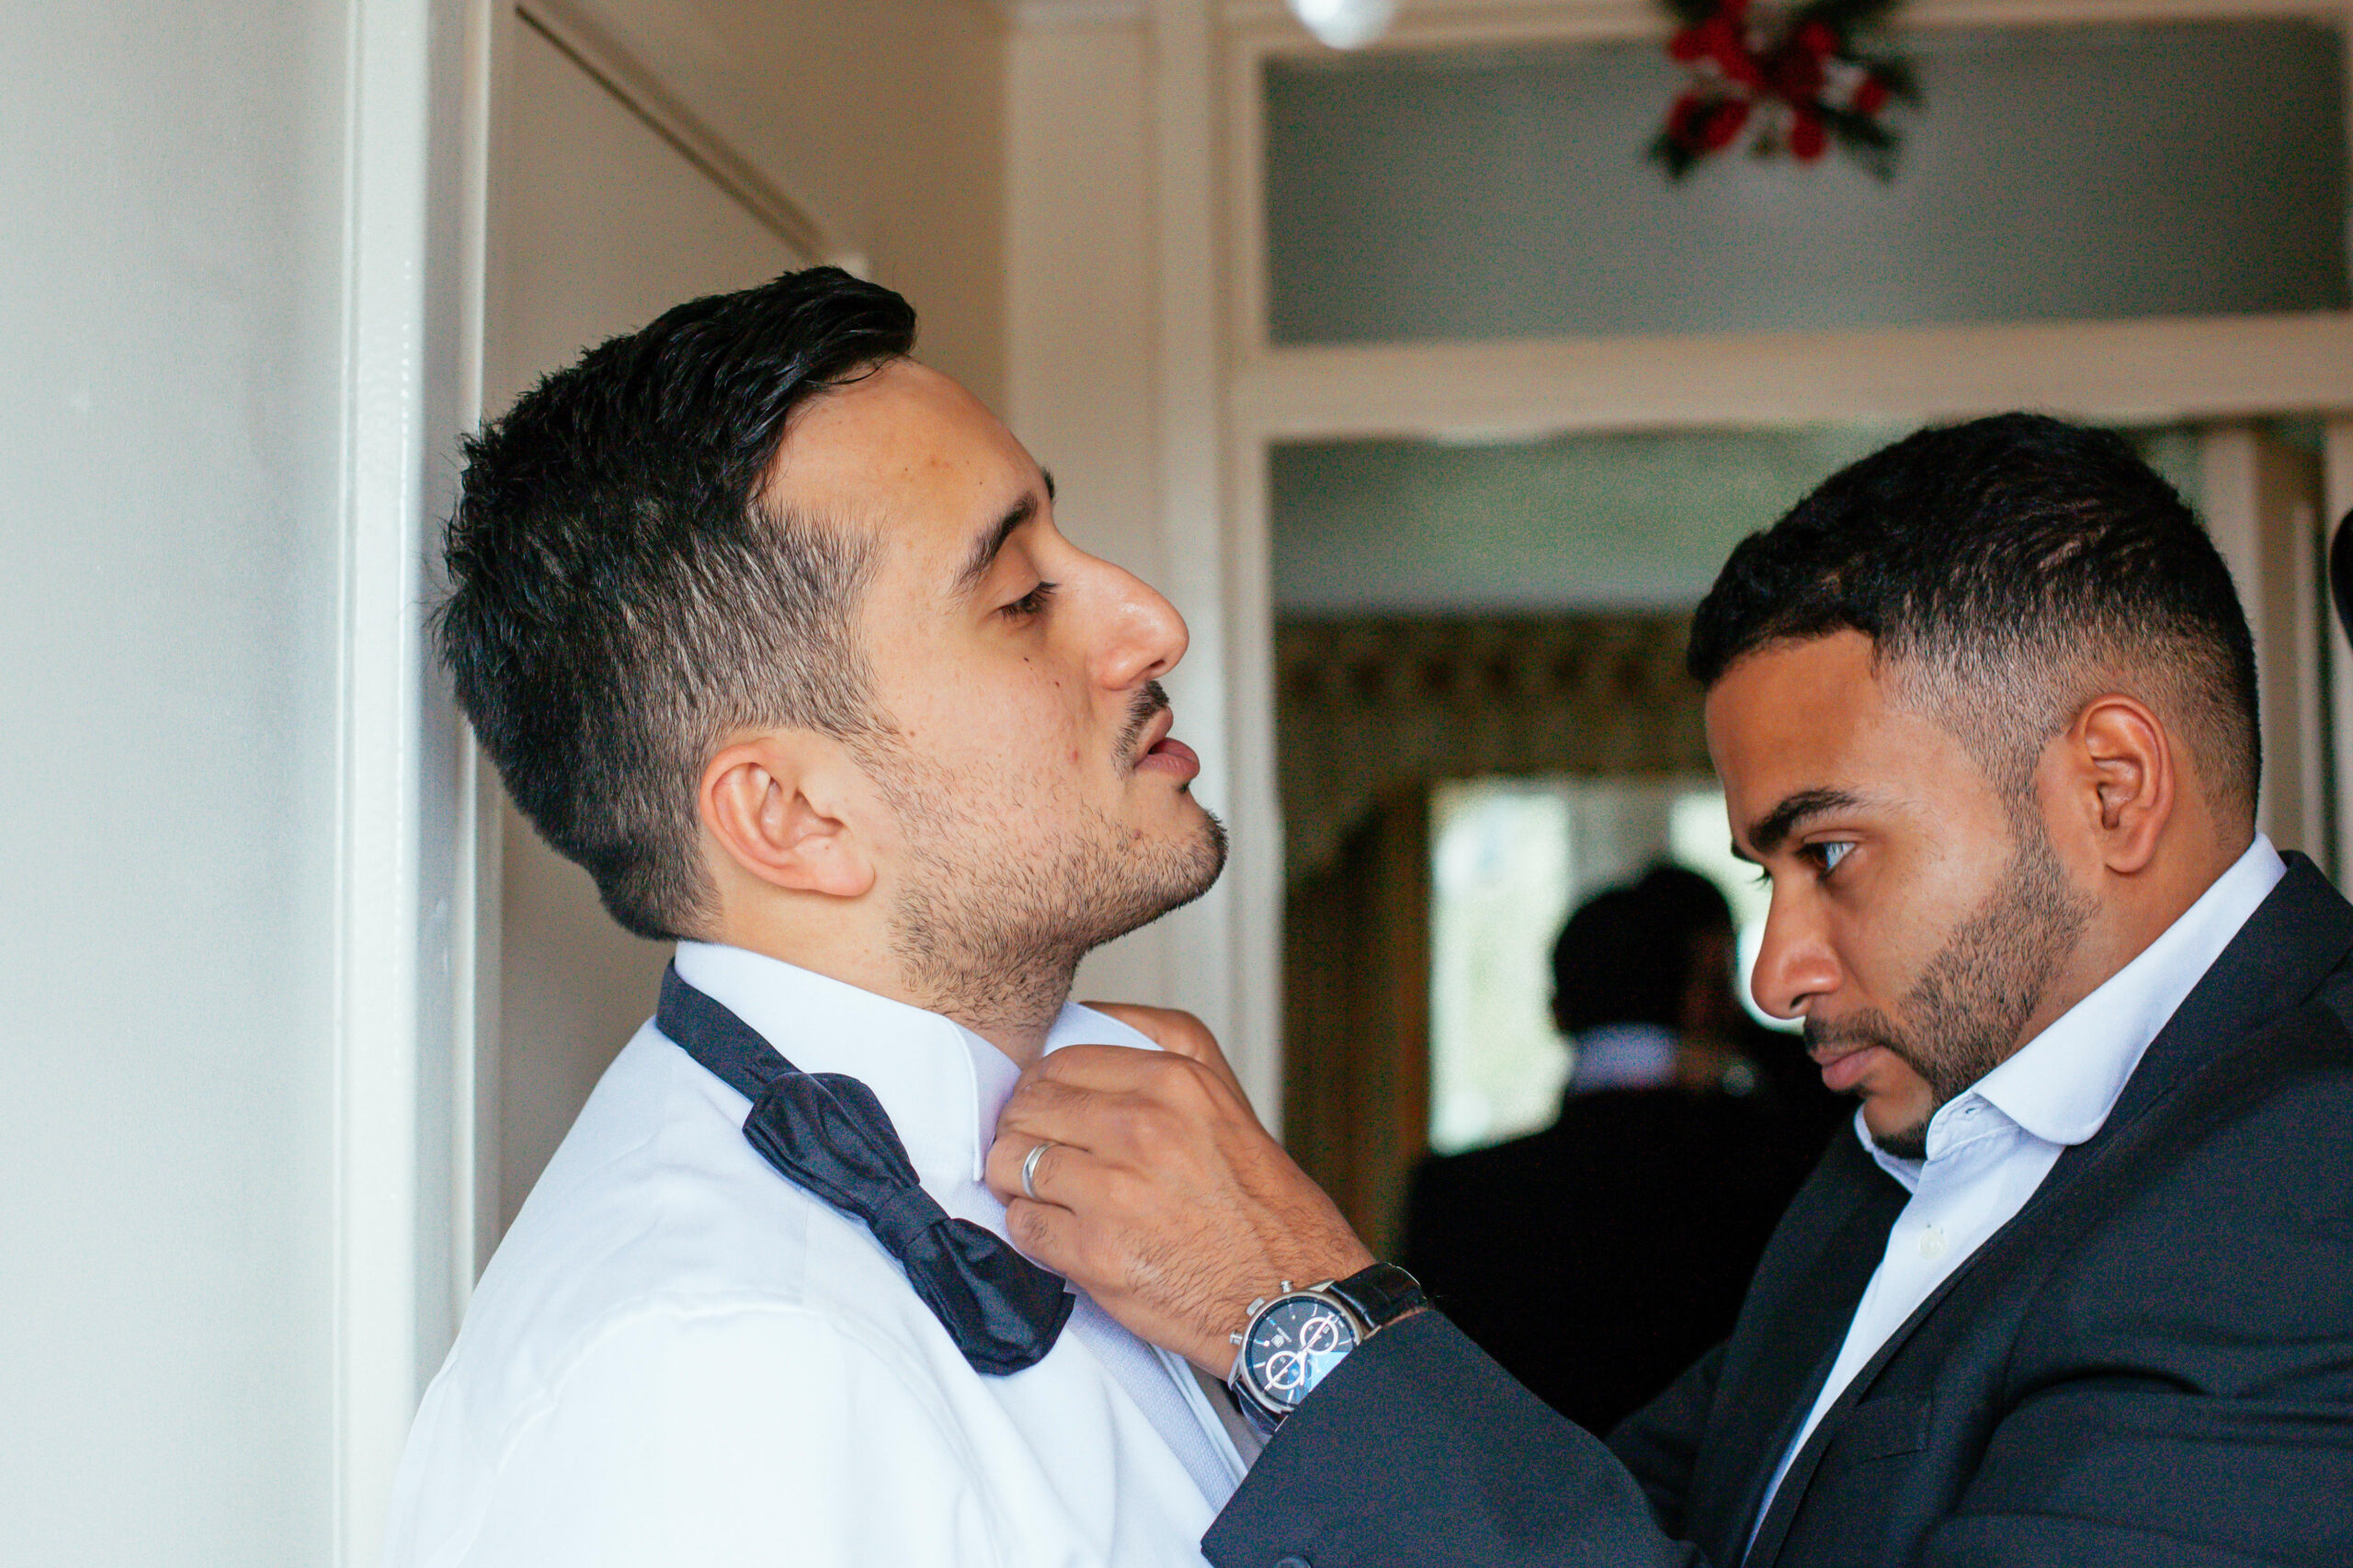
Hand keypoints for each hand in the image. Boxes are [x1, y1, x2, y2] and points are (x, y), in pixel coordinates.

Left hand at [987, 1012, 1373, 1376]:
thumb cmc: (1260, 1204)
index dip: (1041, 1087)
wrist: (1290, 1296)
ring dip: (1019, 1180)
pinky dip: (1032, 1230)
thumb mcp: (1224, 1096)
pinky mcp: (1095, 1253)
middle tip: (1038, 1152)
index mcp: (1173, 1081)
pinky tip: (1061, 1233)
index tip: (1044, 1108)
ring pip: (1011, 1162)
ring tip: (1044, 1193)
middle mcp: (1142, 1127)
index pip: (1059, 1062)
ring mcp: (1115, 1191)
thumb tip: (1079, 1031)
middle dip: (1023, 1130)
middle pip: (1027, 1107)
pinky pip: (1022, 1224)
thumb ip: (1157, 1051)